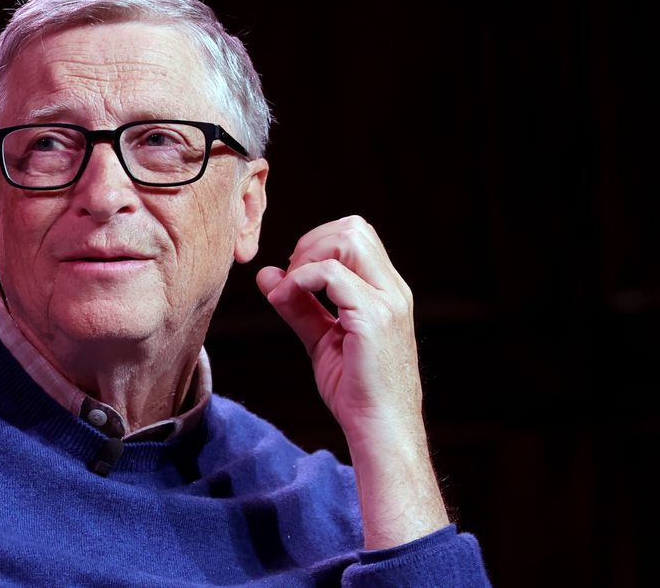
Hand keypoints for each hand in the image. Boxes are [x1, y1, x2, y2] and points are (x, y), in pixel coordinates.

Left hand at [256, 215, 448, 548]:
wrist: (381, 431)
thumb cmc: (356, 391)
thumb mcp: (322, 340)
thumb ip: (298, 306)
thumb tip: (267, 276)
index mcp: (387, 291)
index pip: (357, 235)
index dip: (318, 243)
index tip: (294, 274)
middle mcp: (392, 290)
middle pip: (354, 227)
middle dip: (312, 241)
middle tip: (291, 277)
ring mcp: (387, 302)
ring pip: (348, 238)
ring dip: (309, 255)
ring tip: (291, 288)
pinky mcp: (373, 319)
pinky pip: (331, 274)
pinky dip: (302, 278)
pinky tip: (287, 298)